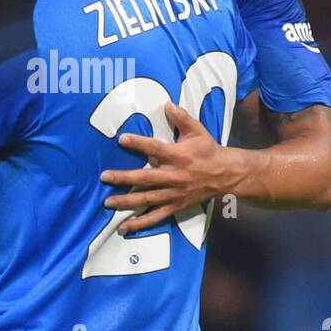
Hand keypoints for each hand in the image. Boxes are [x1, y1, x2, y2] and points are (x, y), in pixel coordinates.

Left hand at [99, 102, 243, 233]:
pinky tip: (125, 227)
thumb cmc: (208, 150)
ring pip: (147, 199)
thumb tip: (166, 103)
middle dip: (123, 178)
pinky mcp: (175, 206)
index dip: (138, 144)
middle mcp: (174, 176)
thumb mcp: (197, 130)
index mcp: (178, 156)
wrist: (226, 174)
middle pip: (145, 178)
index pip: (155, 148)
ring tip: (108, 202)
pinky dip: (140, 223)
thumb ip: (181, 117)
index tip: (122, 139)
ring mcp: (174, 193)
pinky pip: (156, 216)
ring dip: (126, 201)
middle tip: (104, 177)